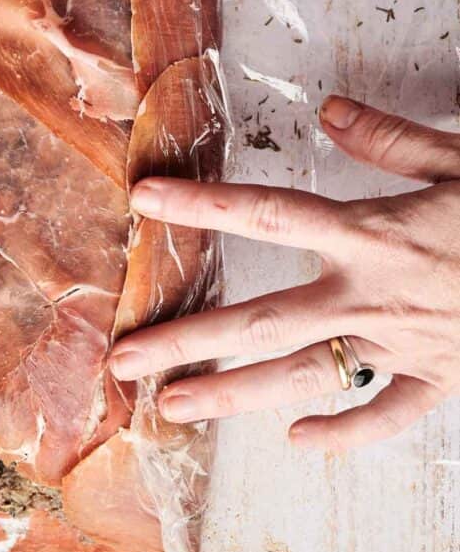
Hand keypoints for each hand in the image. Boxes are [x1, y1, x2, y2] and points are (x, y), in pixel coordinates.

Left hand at [110, 96, 459, 451]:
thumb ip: (390, 139)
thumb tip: (329, 111)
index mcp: (372, 234)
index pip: (268, 211)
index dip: (202, 203)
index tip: (145, 201)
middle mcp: (371, 295)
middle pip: (261, 322)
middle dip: (187, 341)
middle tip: (123, 361)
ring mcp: (401, 346)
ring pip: (304, 376)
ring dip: (234, 395)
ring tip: (173, 408)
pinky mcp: (441, 380)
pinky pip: (388, 416)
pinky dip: (346, 430)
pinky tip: (300, 439)